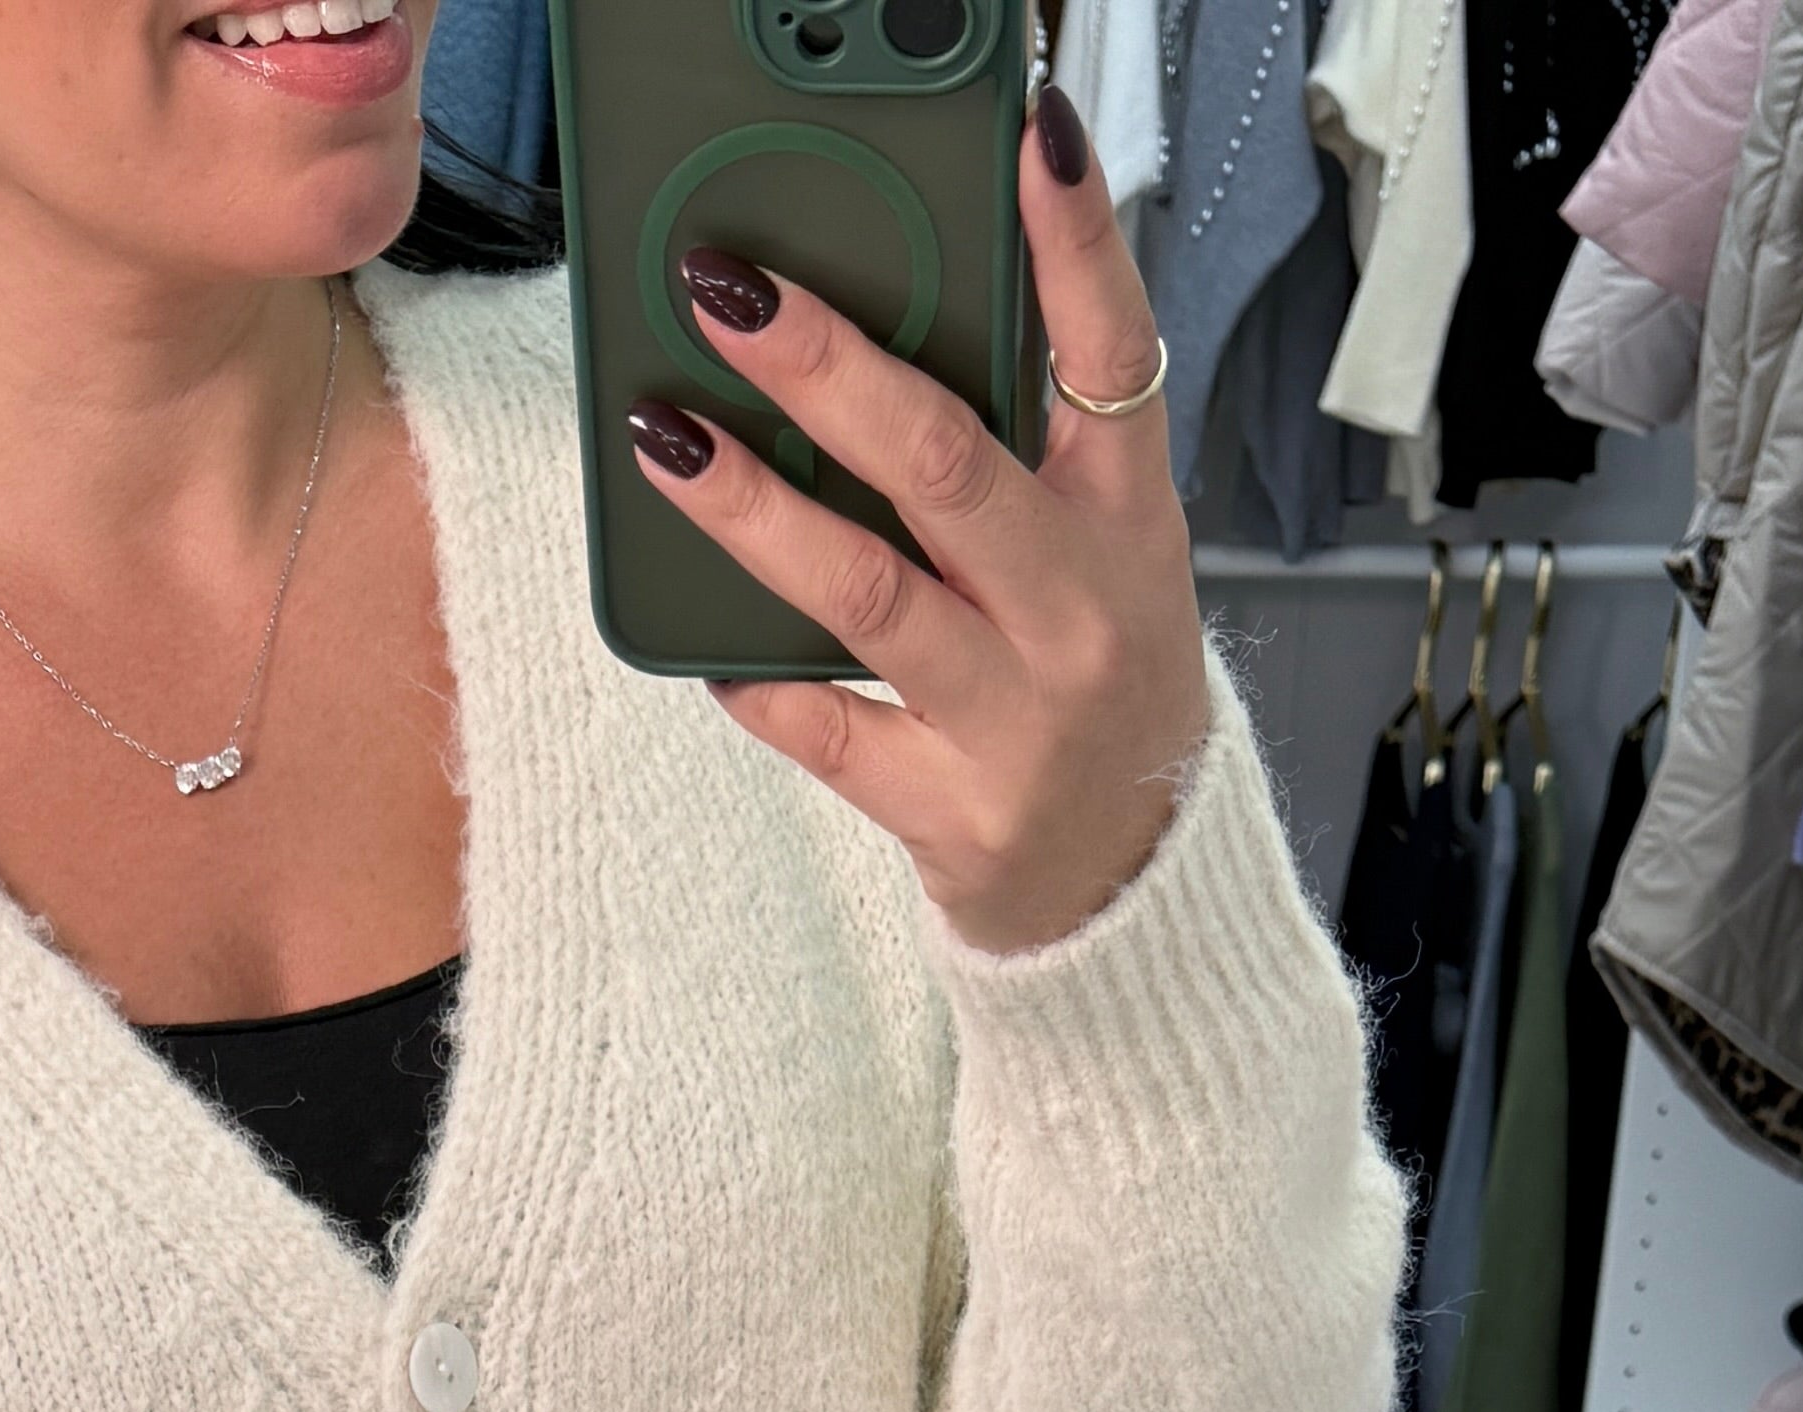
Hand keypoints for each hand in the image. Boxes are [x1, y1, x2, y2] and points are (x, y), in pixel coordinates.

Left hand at [626, 85, 1211, 957]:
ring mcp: (1014, 713)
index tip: (1028, 138)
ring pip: (865, 592)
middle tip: (728, 290)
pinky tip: (702, 644)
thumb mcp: (1102, 547)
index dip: (1076, 240)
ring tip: (667, 439)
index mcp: (1126, 515)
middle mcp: (1076, 606)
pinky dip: (759, 683)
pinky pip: (829, 733)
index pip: (1113, 351)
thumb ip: (1024, 445)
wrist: (1135, 881)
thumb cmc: (1096, 682)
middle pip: (944, 461)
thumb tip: (894, 319)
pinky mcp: (950, 807)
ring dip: (753, 508)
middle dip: (825, 364)